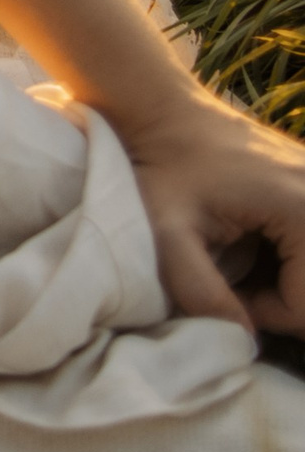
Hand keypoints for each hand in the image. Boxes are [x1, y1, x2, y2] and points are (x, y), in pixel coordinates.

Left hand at [117, 84, 304, 334]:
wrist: (165, 111)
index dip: (264, 313)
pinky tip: (260, 246)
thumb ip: (201, 291)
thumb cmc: (161, 167)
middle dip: (284, 300)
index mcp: (302, 209)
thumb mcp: (167, 233)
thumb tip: (243, 340)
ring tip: (248, 263)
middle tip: (238, 282)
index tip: (223, 290)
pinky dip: (295, 261)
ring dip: (292, 282)